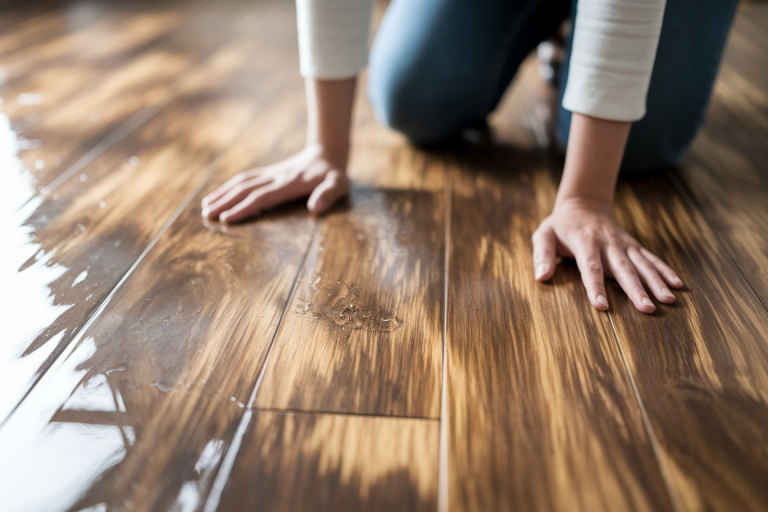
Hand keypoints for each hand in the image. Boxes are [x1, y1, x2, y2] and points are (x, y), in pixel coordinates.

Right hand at [201, 144, 349, 222]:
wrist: (327, 154)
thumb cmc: (334, 175)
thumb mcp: (339, 185)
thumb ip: (328, 195)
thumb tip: (315, 208)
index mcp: (289, 184)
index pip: (262, 197)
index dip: (244, 208)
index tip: (226, 218)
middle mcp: (275, 177)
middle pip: (245, 189)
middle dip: (225, 202)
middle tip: (206, 215)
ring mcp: (269, 174)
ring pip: (241, 182)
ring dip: (222, 194)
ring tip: (205, 206)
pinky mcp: (267, 173)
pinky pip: (245, 179)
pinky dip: (229, 186)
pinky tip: (218, 195)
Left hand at [532, 197, 682, 313]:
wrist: (584, 203)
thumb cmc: (560, 225)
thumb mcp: (544, 234)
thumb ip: (542, 254)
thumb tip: (541, 276)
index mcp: (585, 242)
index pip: (591, 267)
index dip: (596, 287)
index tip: (602, 306)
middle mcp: (609, 243)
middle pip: (623, 269)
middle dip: (636, 289)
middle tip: (647, 309)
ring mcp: (624, 244)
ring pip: (642, 264)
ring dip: (656, 282)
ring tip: (668, 300)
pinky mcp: (633, 246)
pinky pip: (651, 258)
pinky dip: (665, 270)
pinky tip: (678, 285)